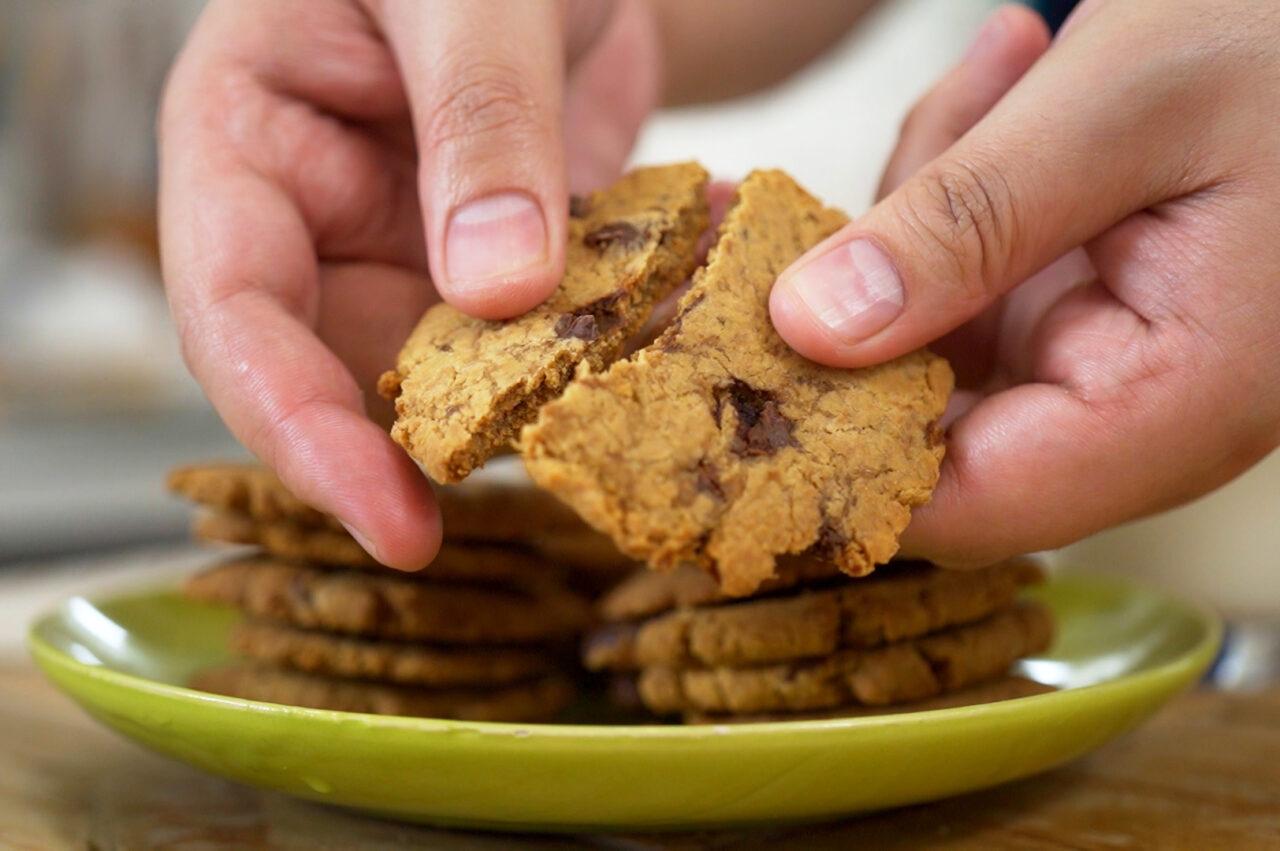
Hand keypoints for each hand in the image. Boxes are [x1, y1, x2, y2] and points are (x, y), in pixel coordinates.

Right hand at [159, 1, 658, 567]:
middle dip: (451, 442)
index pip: (237, 318)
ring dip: (565, 393)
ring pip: (469, 370)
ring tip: (671, 397)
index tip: (394, 523)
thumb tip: (497, 290)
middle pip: (353, 373)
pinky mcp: (517, 259)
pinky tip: (712, 311)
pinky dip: (634, 329)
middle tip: (570, 480)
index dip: (301, 432)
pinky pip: (561, 324)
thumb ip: (480, 120)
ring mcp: (423, 245)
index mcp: (248, 145)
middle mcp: (324, 217)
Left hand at [770, 2, 1279, 564]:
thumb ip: (967, 225)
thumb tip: (807, 329)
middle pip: (916, 412)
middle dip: (859, 290)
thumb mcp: (1126, 109)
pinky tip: (1015, 82)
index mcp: (1170, 407)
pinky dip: (959, 183)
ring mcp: (1096, 354)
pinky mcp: (1074, 299)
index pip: (960, 509)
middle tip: (822, 177)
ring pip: (926, 328)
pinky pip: (961, 273)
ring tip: (1009, 79)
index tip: (737, 364)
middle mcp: (1128, 408)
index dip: (833, 459)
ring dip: (925, 205)